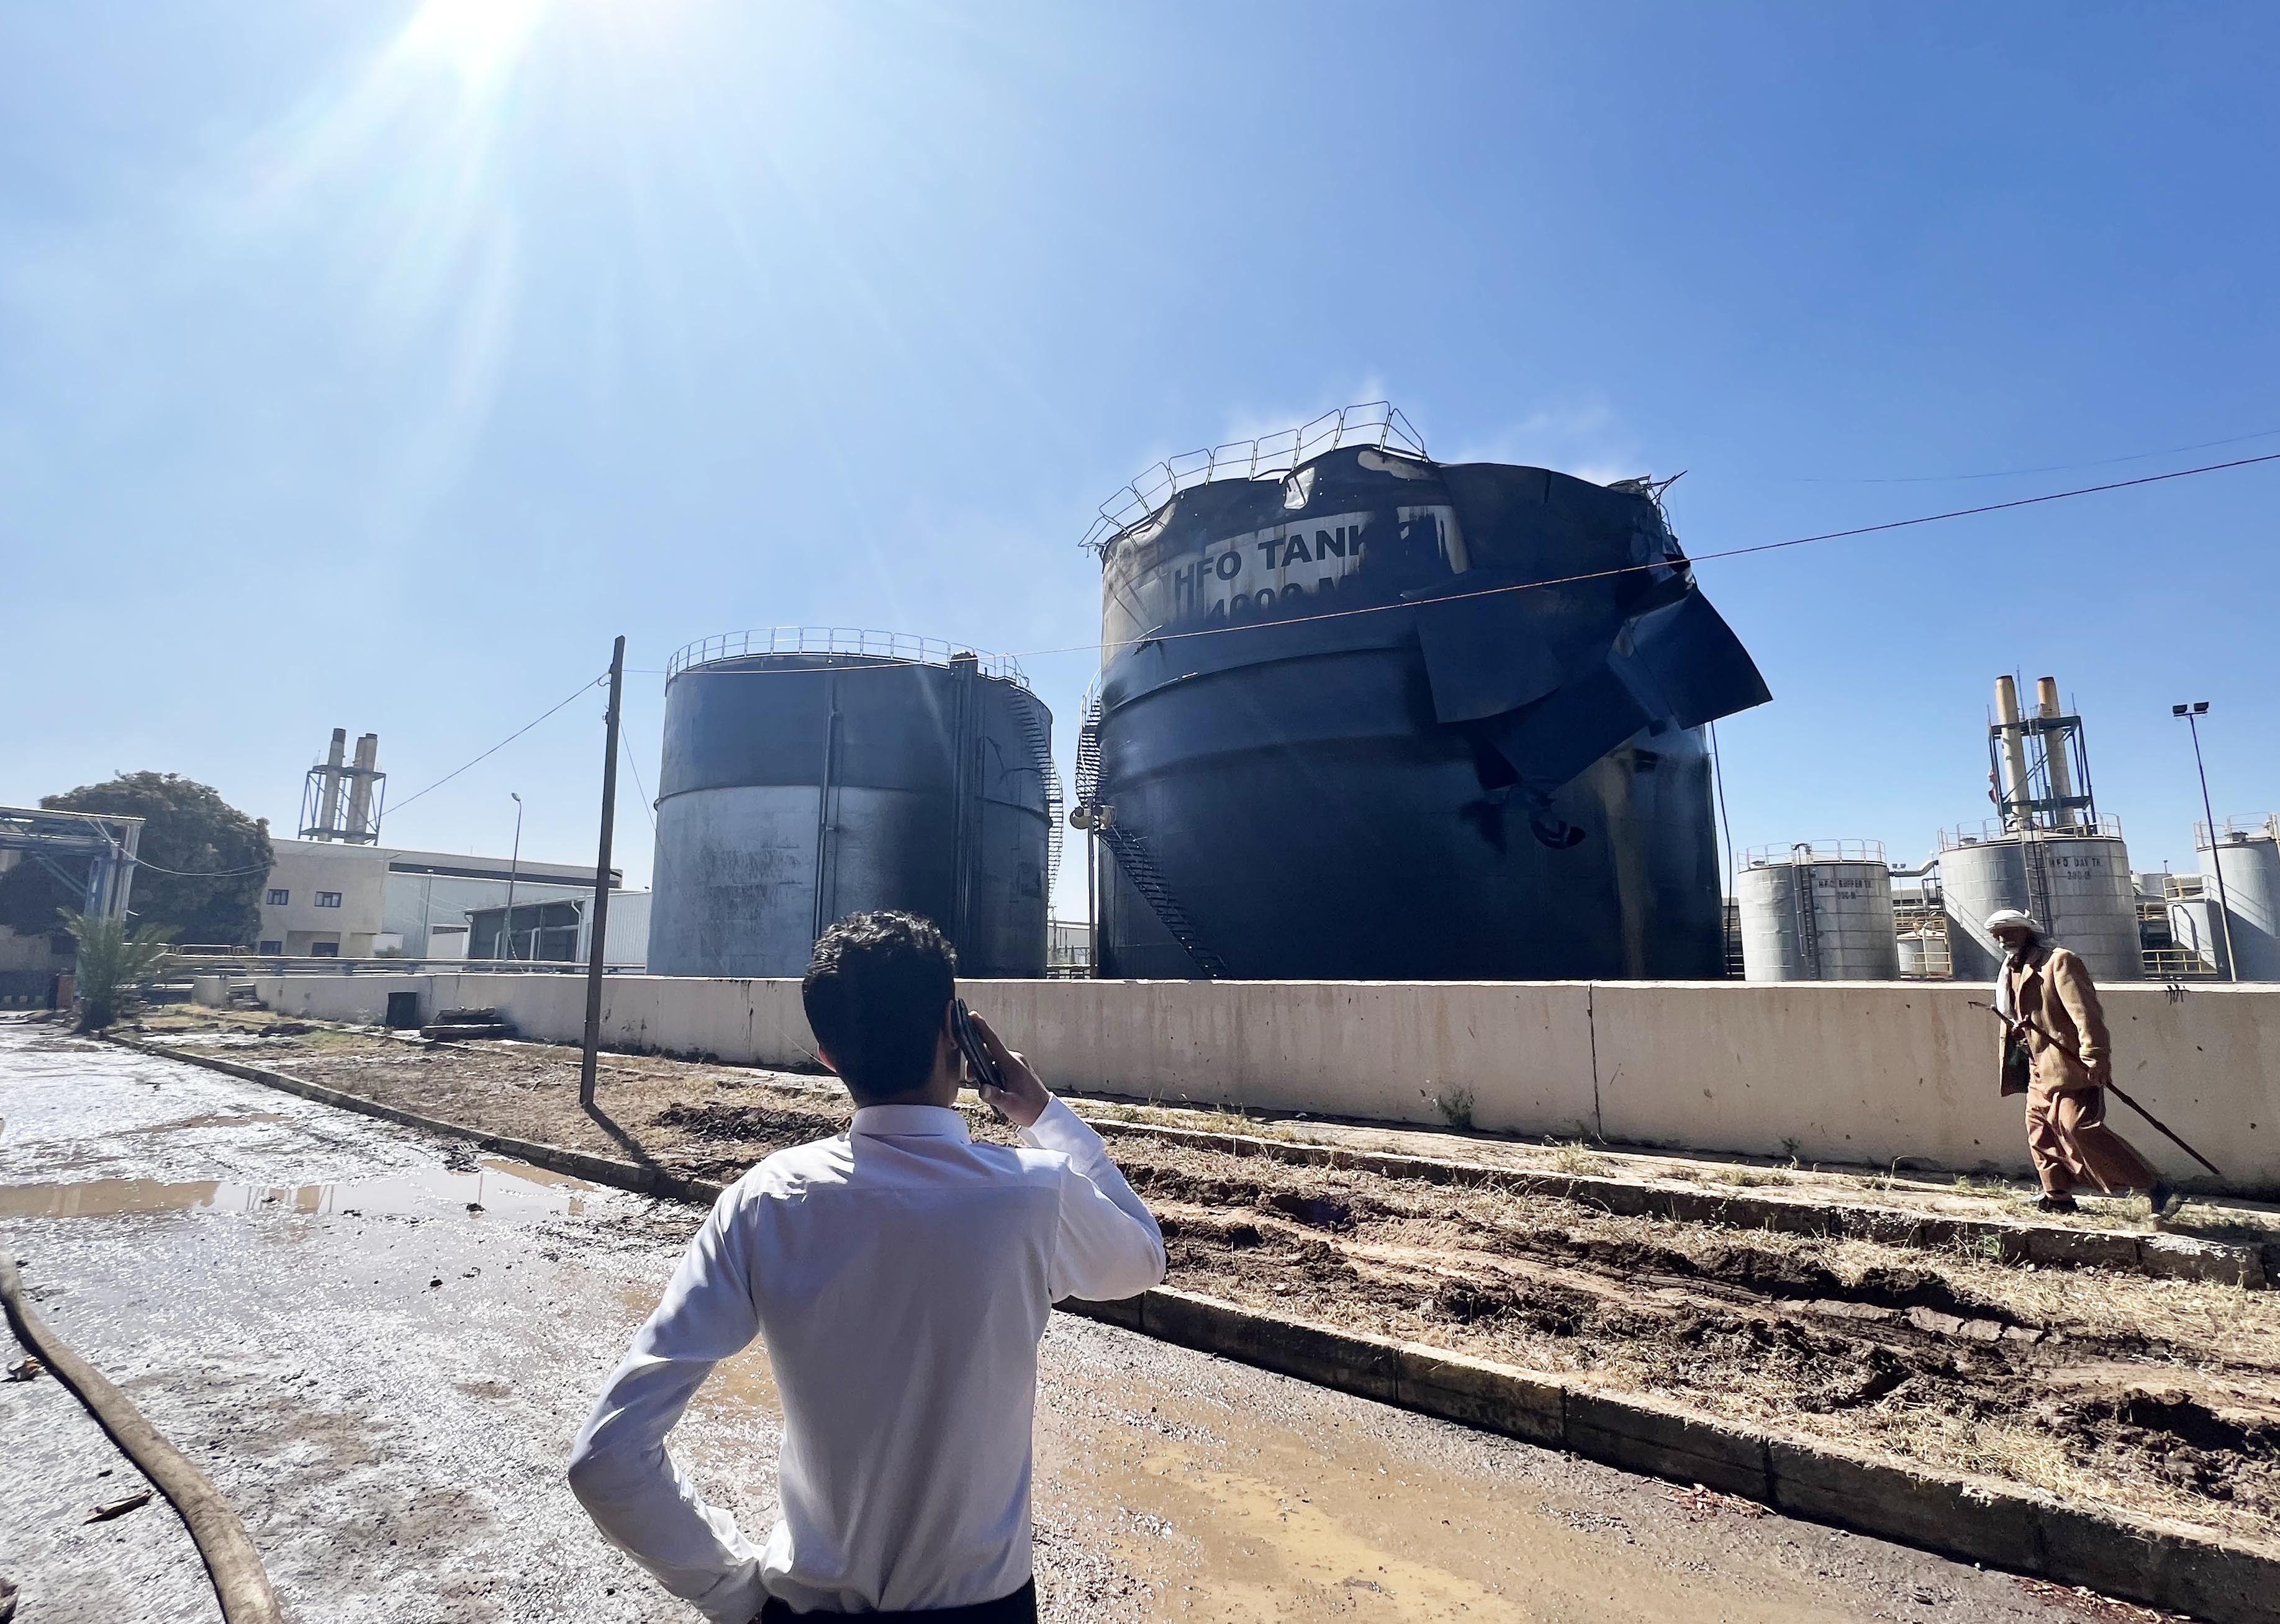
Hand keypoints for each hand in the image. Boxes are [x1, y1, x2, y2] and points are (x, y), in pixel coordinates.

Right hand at [966, 1009, 1049, 1128]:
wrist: (1045, 1113)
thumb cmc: (1030, 1108)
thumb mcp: (1011, 1105)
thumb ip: (996, 1096)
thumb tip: (983, 1089)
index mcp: (1012, 1064)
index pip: (993, 1042)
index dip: (981, 1027)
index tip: (972, 1015)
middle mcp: (1013, 1059)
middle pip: (987, 1053)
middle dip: (975, 1062)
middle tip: (970, 1079)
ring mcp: (1015, 1063)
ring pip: (991, 1060)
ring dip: (982, 1070)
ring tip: (984, 1087)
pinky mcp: (1015, 1069)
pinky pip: (997, 1065)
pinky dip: (990, 1073)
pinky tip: (992, 1087)